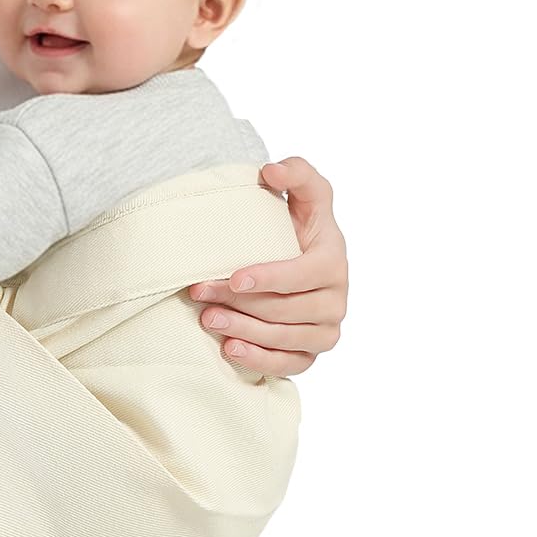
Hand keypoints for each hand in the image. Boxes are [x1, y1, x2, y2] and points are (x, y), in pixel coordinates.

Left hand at [188, 157, 346, 377]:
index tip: (234, 278)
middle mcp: (336, 300)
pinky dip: (259, 360)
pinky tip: (230, 349)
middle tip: (200, 294)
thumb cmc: (295, 226)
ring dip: (244, 331)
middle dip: (241, 304)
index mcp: (333, 261)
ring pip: (286, 339)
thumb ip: (297, 173)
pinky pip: (290, 366)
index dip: (270, 278)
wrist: (293, 258)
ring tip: (207, 320)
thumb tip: (271, 170)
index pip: (304, 276)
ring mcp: (326, 330)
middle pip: (287, 310)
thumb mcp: (303, 195)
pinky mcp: (311, 353)